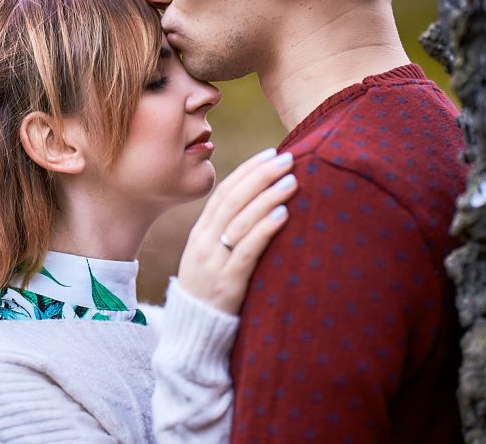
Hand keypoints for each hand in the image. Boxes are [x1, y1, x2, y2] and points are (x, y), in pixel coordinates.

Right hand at [176, 147, 296, 314]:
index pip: (224, 192)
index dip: (247, 170)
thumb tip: (259, 204)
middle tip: (286, 158)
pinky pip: (247, 250)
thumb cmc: (211, 291)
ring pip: (241, 220)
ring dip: (268, 196)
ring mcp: (213, 262)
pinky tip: (281, 213)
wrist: (194, 333)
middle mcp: (204, 242)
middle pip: (233, 200)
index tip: (270, 153)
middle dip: (261, 175)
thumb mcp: (211, 257)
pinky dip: (264, 228)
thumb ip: (228, 233)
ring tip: (291, 180)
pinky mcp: (227, 283)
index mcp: (200, 233)